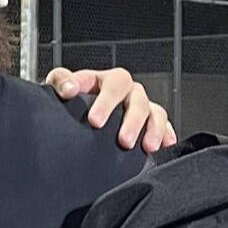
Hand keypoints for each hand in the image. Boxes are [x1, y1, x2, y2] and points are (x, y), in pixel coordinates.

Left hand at [42, 67, 176, 153]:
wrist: (75, 115)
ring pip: (155, 113)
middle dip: (133, 121)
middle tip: (123, 141)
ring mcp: (141, 106)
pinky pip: (164, 125)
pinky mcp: (150, 122)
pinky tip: (165, 146)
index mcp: (107, 81)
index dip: (107, 102)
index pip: (114, 84)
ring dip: (153, 129)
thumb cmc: (69, 99)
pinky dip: (166, 135)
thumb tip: (69, 89)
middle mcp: (128, 91)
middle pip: (138, 100)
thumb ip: (61, 81)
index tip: (95, 122)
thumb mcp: (60, 86)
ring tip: (147, 147)